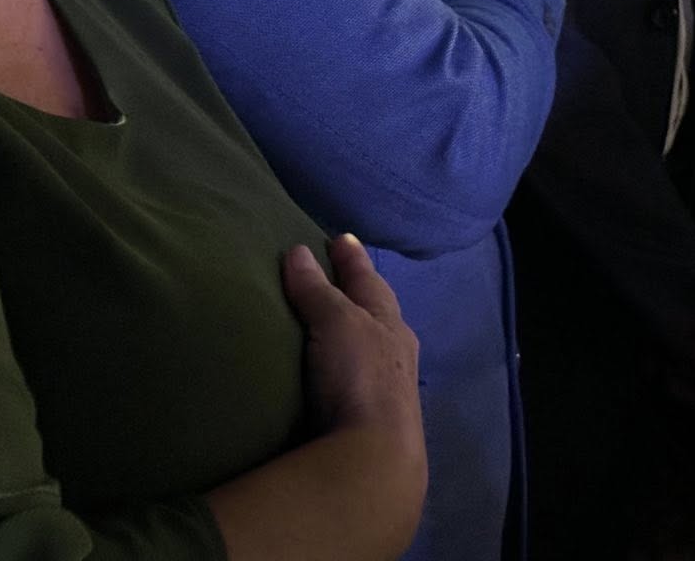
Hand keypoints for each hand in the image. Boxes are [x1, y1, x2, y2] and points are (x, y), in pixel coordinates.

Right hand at [283, 236, 422, 446]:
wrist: (376, 457)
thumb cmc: (360, 376)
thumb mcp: (337, 322)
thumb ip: (318, 290)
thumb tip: (298, 251)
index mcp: (390, 324)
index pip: (368, 280)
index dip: (352, 259)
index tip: (342, 238)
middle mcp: (396, 353)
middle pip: (377, 313)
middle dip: (359, 294)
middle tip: (340, 274)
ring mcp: (388, 389)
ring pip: (372, 348)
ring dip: (354, 332)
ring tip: (333, 322)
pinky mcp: (374, 421)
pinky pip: (358, 380)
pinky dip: (346, 366)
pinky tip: (336, 373)